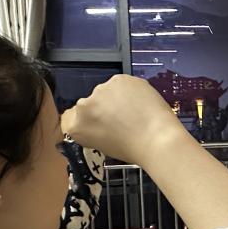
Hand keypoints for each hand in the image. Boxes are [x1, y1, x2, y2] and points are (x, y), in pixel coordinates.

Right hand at [61, 75, 183, 165]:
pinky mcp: (118, 79)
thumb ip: (94, 130)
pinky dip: (130, 90)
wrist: (156, 139)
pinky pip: (122, 83)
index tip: (100, 121)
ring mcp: (101, 90)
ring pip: (107, 91)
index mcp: (76, 127)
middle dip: (103, 108)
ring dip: (117, 97)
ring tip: (134, 112)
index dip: (88, 118)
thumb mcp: (103, 145)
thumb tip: (101, 120)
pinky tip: (140, 102)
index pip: (71, 116)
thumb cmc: (133, 149)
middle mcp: (83, 106)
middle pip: (90, 102)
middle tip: (122, 119)